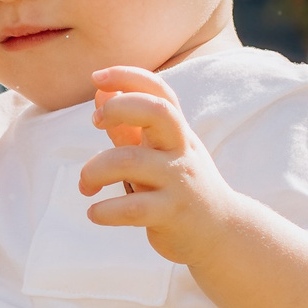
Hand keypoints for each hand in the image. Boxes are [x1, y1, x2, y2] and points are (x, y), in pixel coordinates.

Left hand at [80, 66, 242, 266]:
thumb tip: (102, 92)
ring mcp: (178, 181)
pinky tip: (95, 213)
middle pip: (157, 111)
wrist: (221, 231)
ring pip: (130, 161)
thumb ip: (128, 125)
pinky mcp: (171, 214)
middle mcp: (179, 150)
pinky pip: (131, 208)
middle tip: (96, 121)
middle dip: (119, 108)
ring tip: (86, 185)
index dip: (128, 75)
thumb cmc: (180, 185)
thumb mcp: (159, 151)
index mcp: (175, 132)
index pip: (159, 90)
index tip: (97, 77)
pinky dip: (104, 211)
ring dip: (94, 170)